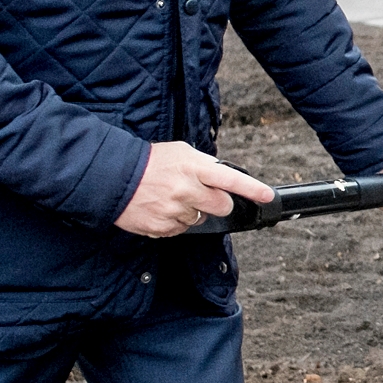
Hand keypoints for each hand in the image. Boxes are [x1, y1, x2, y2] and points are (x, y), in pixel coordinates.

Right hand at [114, 141, 272, 236]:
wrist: (115, 177)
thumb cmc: (150, 162)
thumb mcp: (180, 153)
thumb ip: (204, 166)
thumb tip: (222, 179)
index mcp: (193, 167)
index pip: (229, 179)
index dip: (252, 189)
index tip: (267, 195)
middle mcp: (186, 190)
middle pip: (222, 206)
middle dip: (217, 202)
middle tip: (201, 193)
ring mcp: (174, 211)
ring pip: (200, 219)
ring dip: (192, 210)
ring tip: (171, 197)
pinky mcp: (162, 227)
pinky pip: (181, 229)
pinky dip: (175, 221)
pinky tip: (162, 207)